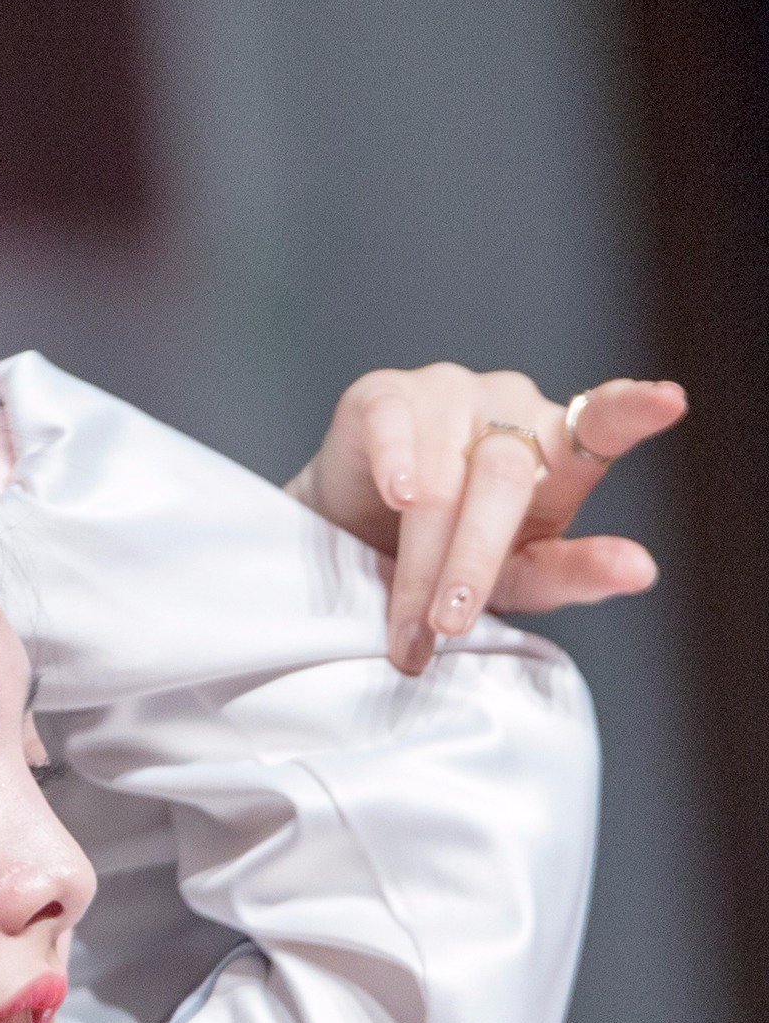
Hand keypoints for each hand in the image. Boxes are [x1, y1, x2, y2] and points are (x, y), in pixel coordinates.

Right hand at [285, 365, 687, 673]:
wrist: (352, 544)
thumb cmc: (450, 559)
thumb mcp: (519, 578)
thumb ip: (575, 572)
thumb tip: (641, 570)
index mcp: (557, 452)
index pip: (603, 423)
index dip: (632, 410)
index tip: (669, 401)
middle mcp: (509, 411)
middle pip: (503, 481)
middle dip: (473, 563)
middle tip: (448, 627)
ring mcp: (447, 395)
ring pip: (442, 477)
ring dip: (422, 559)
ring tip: (406, 627)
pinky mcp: (383, 398)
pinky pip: (394, 424)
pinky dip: (397, 461)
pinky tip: (399, 493)